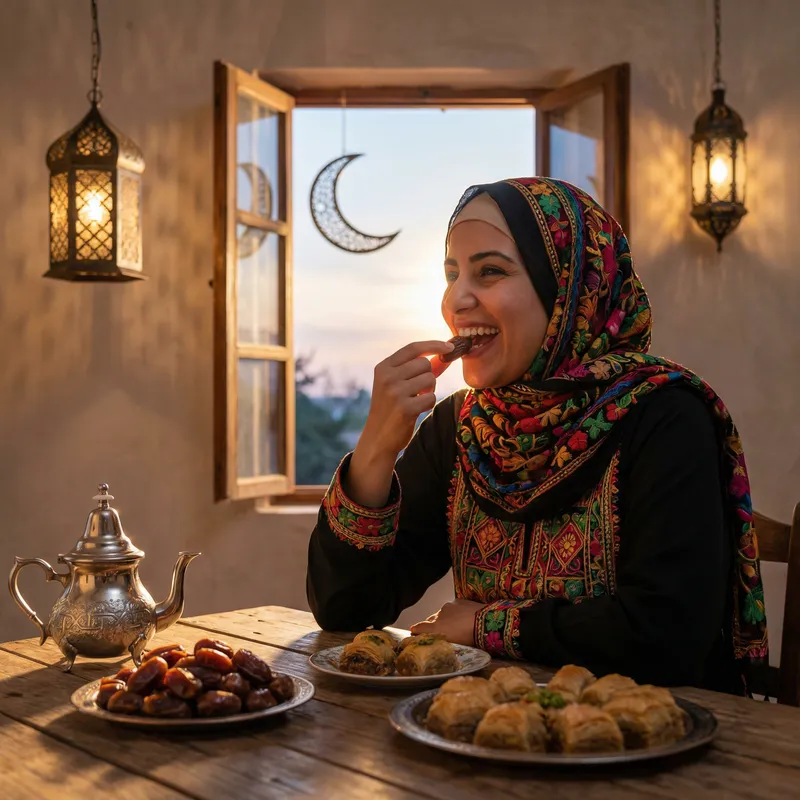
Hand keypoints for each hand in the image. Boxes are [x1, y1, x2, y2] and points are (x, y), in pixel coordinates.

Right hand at [356, 339, 454, 460]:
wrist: (378, 438)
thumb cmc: (391, 408)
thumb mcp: (398, 384)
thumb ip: (418, 369)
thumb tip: (444, 355)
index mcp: (383, 367)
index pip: (413, 348)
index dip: (433, 345)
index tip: (450, 346)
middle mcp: (387, 377)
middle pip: (424, 363)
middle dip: (428, 375)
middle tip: (419, 390)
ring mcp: (395, 392)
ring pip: (430, 379)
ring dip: (429, 390)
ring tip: (416, 400)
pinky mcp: (405, 408)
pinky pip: (431, 397)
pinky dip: (428, 404)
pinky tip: (416, 410)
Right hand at [410, 599, 484, 646]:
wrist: (486, 622)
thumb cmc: (470, 639)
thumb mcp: (453, 644)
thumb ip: (440, 639)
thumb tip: (431, 637)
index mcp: (436, 628)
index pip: (420, 627)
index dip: (416, 630)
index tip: (413, 631)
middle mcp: (438, 616)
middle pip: (430, 620)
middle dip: (431, 625)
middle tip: (437, 632)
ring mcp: (448, 607)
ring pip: (441, 613)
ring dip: (444, 618)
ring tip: (452, 625)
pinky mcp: (457, 601)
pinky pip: (452, 607)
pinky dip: (453, 612)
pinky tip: (461, 617)